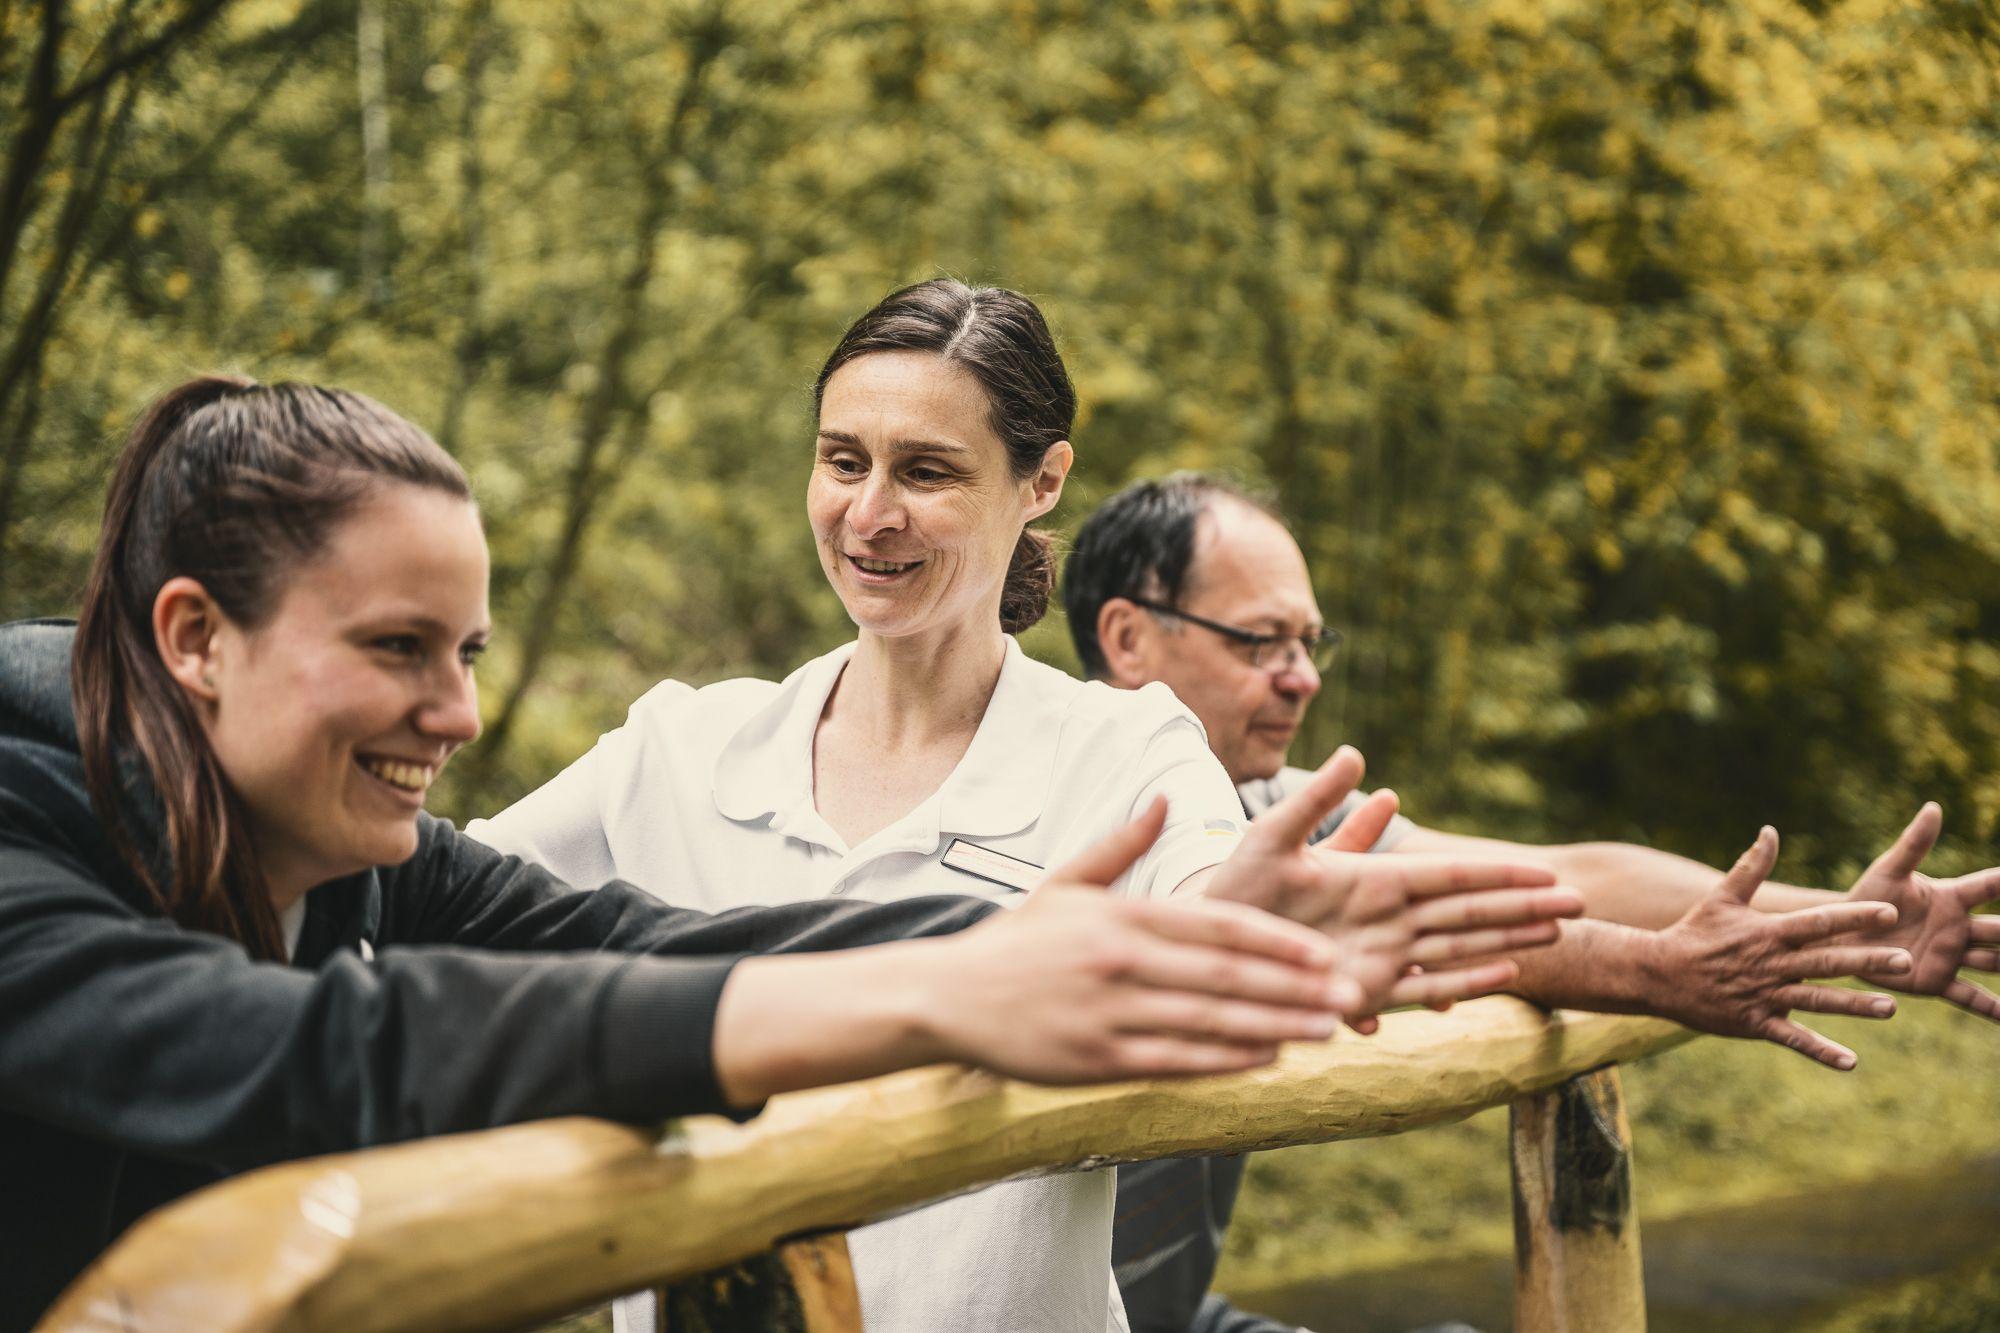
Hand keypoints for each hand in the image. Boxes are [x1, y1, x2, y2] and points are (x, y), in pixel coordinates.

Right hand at [922, 798, 1349, 1082]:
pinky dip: (1225, 1062)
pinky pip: (1174, 1062)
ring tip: (1325, 1031)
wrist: (946, 997)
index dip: (1275, 941)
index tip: (1323, 951)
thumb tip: (1165, 797)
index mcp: (1120, 915)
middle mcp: (1120, 962)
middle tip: (1348, 993)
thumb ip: (1122, 843)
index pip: (1214, 925)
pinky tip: (1266, 1060)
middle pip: (1224, 976)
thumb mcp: (1066, 882)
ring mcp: (1108, 1014)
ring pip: (1208, 1022)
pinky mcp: (1095, 1060)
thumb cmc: (1014, 941)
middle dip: (1293, 986)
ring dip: (1274, 1027)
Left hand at [1203, 747, 1582, 1019]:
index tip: (1548, 871)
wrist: (1216, 940)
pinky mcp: (1368, 988)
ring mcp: (1384, 953)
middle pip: (1471, 909)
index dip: (1500, 872)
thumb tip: (1356, 754)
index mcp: (1375, 876)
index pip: (1453, 874)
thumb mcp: (1273, 837)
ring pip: (1461, 946)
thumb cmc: (1238, 884)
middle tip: (1580, 902)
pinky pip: (1425, 987)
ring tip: (1559, 935)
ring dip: (1510, 940)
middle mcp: (1390, 915)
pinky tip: (1508, 976)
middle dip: (1523, 906)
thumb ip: (1316, 802)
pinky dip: (1464, 981)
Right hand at [1648, 827, 1911, 1068]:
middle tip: (1905, 961)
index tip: (1889, 914)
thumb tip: (1771, 831)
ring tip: (1890, 1008)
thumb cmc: (1694, 932)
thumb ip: (1752, 866)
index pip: (1817, 923)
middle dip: (1866, 961)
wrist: (1657, 974)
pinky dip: (1821, 1051)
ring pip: (1816, 1001)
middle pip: (1826, 962)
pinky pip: (1792, 1039)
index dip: (1853, 918)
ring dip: (1854, 1006)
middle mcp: (1770, 964)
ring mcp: (1764, 996)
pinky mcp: (1755, 1022)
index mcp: (1766, 933)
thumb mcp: (1721, 897)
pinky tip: (1851, 1062)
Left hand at [1841, 803, 1999, 1021]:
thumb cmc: (1865, 898)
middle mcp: (1960, 927)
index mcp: (1951, 897)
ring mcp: (1952, 955)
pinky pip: (1971, 997)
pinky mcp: (1937, 981)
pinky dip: (1993, 1009)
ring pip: (1996, 963)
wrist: (1842, 936)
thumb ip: (1913, 844)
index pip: (1990, 886)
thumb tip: (1934, 807)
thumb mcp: (1888, 871)